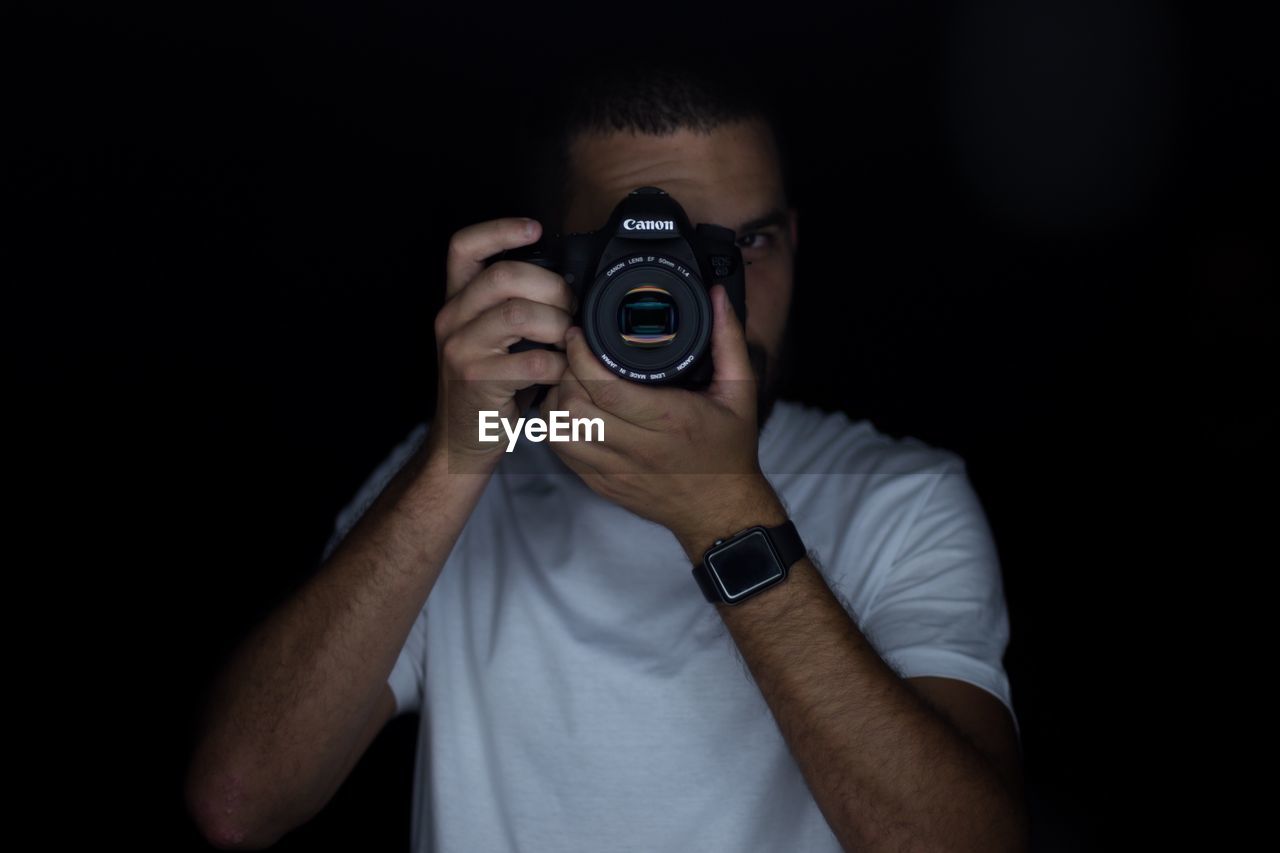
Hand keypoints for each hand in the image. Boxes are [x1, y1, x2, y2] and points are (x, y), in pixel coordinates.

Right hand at [430, 217, 574, 470]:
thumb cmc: (487, 387)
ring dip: (558, 325)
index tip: (536, 228)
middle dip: (551, 286)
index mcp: (455, 302)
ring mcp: (460, 349)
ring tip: (570, 341)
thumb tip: (568, 282)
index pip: (463, 247)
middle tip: (572, 307)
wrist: (460, 442)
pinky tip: (563, 372)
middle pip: (503, 276)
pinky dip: (560, 365)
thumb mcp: (490, 339)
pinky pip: (533, 361)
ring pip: (519, 314)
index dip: (500, 229)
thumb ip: (513, 306)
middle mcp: (450, 319)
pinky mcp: (476, 381)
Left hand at [540, 284, 785, 557]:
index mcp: (668, 420)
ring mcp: (614, 470)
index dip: (581, 356)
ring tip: (570, 379)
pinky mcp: (599, 483)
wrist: (719, 511)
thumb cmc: (729, 450)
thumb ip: (727, 339)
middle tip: (572, 354)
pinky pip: (561, 452)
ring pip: (559, 430)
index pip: (606, 388)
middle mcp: (637, 448)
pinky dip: (556, 425)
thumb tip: (716, 296)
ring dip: (556, 399)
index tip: (577, 333)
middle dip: (565, 373)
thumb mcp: (740, 391)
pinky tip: (570, 408)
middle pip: (573, 406)